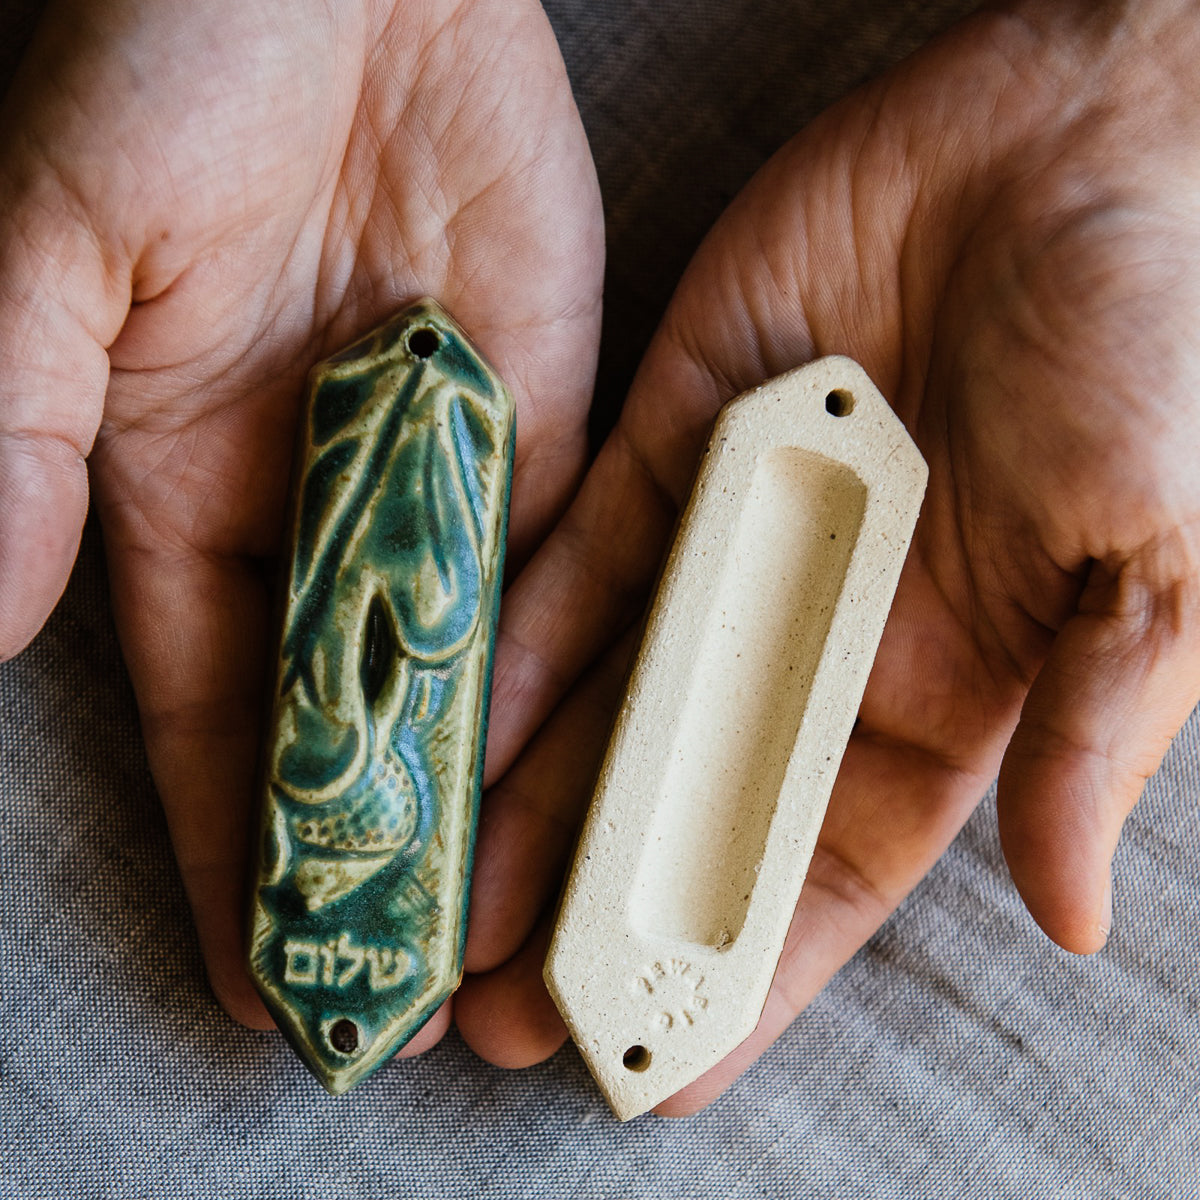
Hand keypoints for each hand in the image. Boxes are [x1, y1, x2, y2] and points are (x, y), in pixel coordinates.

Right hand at [0, 0, 602, 1039]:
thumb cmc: (169, 61)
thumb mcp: (52, 248)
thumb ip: (15, 436)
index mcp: (182, 481)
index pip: (204, 708)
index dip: (230, 836)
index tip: (263, 962)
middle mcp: (314, 495)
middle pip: (339, 713)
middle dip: (365, 848)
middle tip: (401, 986)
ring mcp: (433, 461)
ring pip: (450, 661)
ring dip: (468, 788)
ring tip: (499, 920)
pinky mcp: (536, 410)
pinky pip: (547, 559)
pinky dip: (552, 662)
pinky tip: (572, 764)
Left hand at [457, 0, 1199, 1108]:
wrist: (1091, 132)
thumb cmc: (1166, 341)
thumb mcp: (1161, 558)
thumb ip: (1097, 732)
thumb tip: (1067, 913)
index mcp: (946, 684)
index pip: (821, 865)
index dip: (745, 969)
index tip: (657, 1062)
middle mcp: (824, 626)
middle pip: (686, 803)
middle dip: (598, 911)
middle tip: (503, 1017)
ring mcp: (742, 532)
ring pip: (614, 697)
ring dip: (533, 798)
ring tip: (451, 905)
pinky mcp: (681, 431)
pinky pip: (584, 557)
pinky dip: (523, 638)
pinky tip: (459, 719)